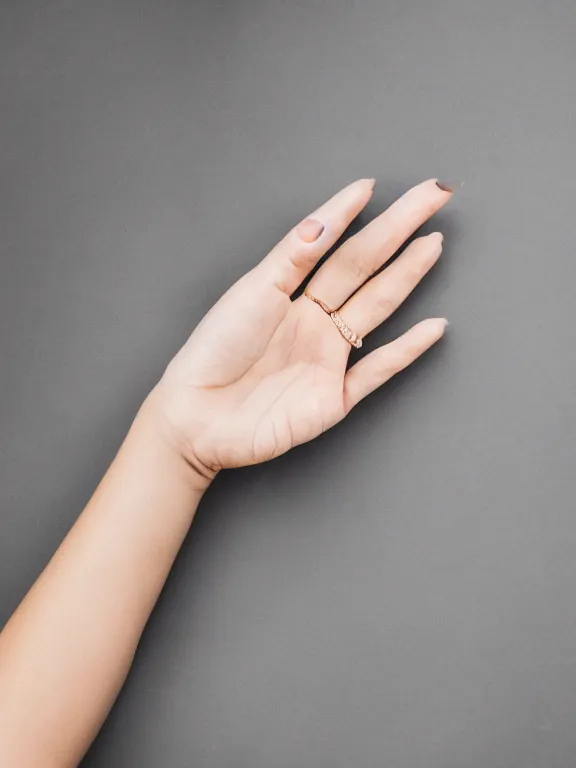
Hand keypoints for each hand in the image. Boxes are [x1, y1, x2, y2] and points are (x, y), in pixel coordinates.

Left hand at [151, 178, 452, 478]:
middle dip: (398, 229)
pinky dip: (406, 351)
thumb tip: (323, 220)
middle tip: (434, 194)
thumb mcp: (250, 295)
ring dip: (406, 275)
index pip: (332, 246)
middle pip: (363, 267)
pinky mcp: (333, 399)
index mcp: (289, 293)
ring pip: (376, 307)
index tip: (371, 184)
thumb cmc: (213, 353)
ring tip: (433, 243)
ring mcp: (327, 358)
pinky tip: (433, 327)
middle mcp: (313, 321)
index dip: (350, 214)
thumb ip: (291, 259)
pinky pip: (376, 371)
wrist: (198, 416)